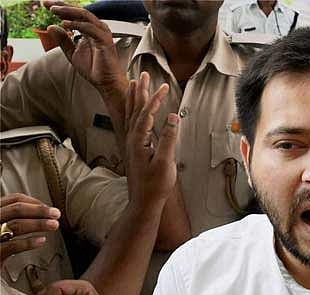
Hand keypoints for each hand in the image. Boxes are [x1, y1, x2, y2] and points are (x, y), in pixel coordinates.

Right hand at [0, 193, 59, 263]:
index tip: (48, 208)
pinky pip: (11, 246)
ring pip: (15, 225)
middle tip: (56, 214)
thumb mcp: (2, 226)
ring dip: (38, 223)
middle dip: (39, 210)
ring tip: (54, 225)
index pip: (14, 199)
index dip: (34, 202)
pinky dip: (29, 242)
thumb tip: (43, 212)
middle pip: (16, 209)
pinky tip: (41, 241)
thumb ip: (14, 218)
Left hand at [43, 1, 125, 95]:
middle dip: (62, 6)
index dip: (61, 8)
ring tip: (54, 10)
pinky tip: (65, 24)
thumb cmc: (94, 70)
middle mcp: (97, 30)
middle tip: (48, 4)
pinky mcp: (105, 41)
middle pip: (79, 12)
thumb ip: (63, 41)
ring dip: (68, 11)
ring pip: (85, 16)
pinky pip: (90, 28)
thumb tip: (51, 27)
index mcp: (90, 31)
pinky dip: (77, 25)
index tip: (46, 5)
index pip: (75, 15)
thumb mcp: (73, 54)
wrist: (107, 83)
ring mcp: (102, 34)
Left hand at [125, 72, 178, 207]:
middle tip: (142, 74)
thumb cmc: (156, 185)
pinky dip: (135, 111)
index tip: (164, 85)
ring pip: (131, 114)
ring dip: (135, 98)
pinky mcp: (135, 148)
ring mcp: (132, 143)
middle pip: (135, 108)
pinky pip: (133, 123)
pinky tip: (138, 109)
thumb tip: (173, 116)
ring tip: (136, 84)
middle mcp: (132, 138)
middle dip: (140, 90)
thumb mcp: (165, 162)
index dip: (156, 98)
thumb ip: (169, 138)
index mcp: (138, 140)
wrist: (144, 202)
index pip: (147, 112)